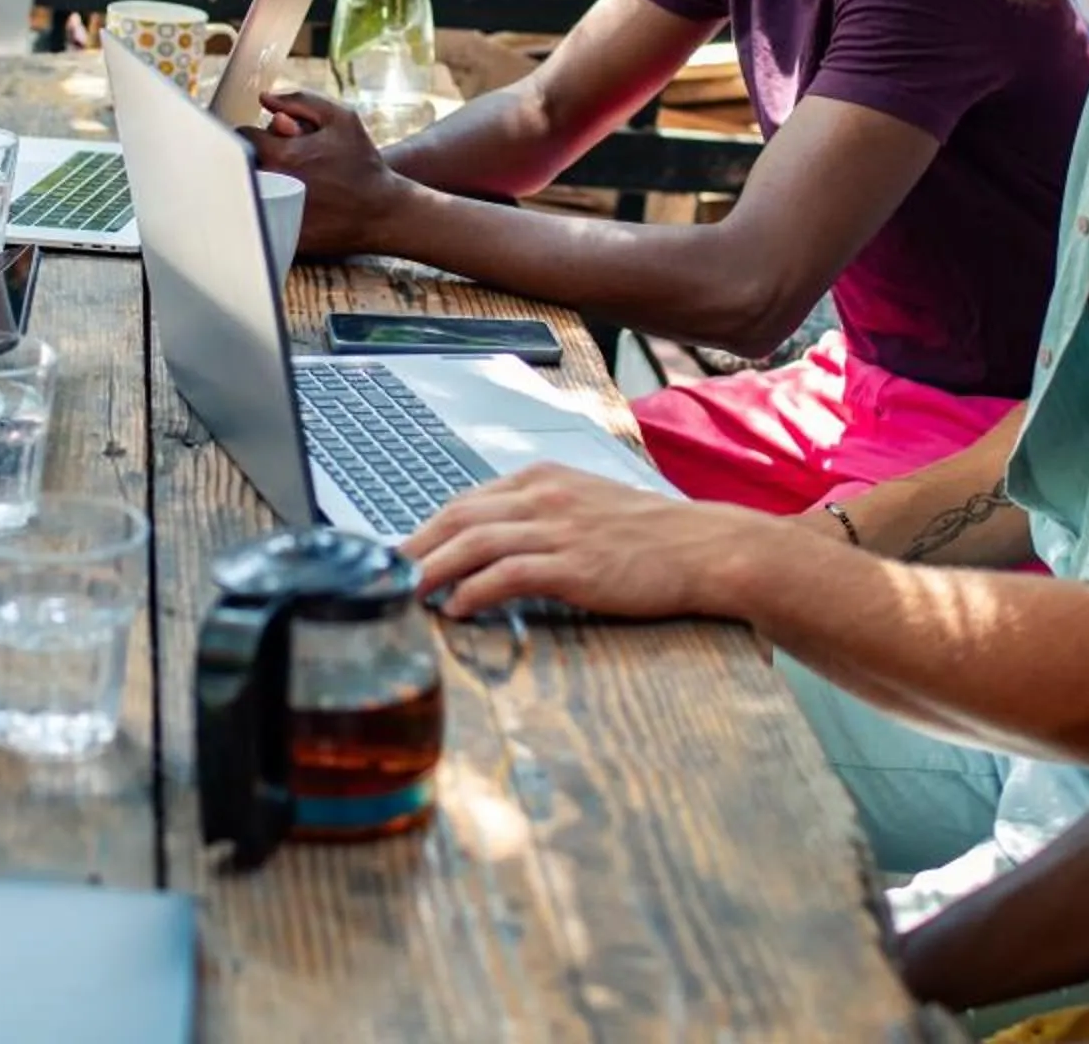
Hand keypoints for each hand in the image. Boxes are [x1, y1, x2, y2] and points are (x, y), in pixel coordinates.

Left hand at [240, 90, 408, 255]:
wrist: (384, 211)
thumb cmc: (363, 163)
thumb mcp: (341, 119)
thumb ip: (301, 101)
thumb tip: (264, 98)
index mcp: (281, 153)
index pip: (244, 138)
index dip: (256, 136)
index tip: (270, 142)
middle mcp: (273, 183)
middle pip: (240, 166)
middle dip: (256, 161)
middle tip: (279, 165)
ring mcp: (275, 213)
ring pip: (245, 194)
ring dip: (257, 186)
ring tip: (282, 185)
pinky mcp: (281, 236)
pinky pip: (259, 220)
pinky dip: (266, 211)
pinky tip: (288, 206)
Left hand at [405, 463, 770, 618]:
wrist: (704, 548)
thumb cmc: (648, 535)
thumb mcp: (584, 506)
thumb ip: (536, 517)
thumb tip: (487, 544)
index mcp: (541, 479)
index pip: (464, 501)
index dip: (424, 531)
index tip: (398, 558)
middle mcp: (543, 496)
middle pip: (457, 518)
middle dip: (414, 550)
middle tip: (383, 581)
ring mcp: (559, 528)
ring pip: (474, 543)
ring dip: (432, 572)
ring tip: (405, 597)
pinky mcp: (575, 565)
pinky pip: (510, 573)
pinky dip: (475, 590)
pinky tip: (457, 609)